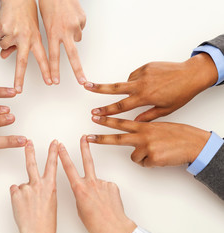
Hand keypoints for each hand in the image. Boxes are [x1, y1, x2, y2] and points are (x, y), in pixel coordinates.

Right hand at [0, 0, 50, 92]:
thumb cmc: (25, 13)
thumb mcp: (28, 31)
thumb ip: (20, 45)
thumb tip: (6, 55)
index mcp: (36, 39)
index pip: (43, 58)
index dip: (47, 71)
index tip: (50, 82)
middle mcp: (27, 38)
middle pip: (22, 62)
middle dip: (19, 77)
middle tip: (18, 89)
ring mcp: (15, 34)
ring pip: (4, 47)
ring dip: (4, 42)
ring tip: (11, 30)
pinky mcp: (5, 30)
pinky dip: (0, 33)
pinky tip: (6, 24)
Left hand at [10, 140, 57, 232]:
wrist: (38, 232)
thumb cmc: (46, 221)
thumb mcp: (51, 201)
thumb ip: (44, 190)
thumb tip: (35, 186)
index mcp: (51, 186)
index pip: (52, 164)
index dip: (53, 152)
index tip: (54, 143)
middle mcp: (39, 184)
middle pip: (32, 164)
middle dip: (30, 151)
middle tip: (28, 142)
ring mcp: (26, 188)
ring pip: (22, 185)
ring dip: (24, 193)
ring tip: (28, 205)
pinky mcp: (16, 193)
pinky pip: (15, 191)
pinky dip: (17, 198)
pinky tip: (22, 206)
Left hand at [39, 0, 86, 84]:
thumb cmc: (48, 3)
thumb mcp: (44, 22)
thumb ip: (52, 36)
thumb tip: (61, 46)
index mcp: (52, 33)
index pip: (53, 56)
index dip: (54, 70)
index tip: (55, 81)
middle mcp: (65, 31)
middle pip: (72, 56)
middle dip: (78, 71)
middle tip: (82, 82)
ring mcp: (75, 25)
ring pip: (76, 38)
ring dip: (72, 35)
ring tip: (65, 22)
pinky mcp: (82, 20)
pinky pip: (80, 27)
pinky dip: (76, 25)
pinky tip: (71, 17)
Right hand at [58, 136, 136, 232]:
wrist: (113, 228)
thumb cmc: (96, 223)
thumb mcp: (80, 208)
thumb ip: (80, 195)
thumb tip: (83, 190)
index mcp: (79, 189)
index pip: (69, 168)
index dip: (63, 156)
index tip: (60, 147)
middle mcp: (91, 183)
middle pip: (86, 161)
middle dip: (84, 148)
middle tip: (83, 138)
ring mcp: (103, 183)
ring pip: (97, 182)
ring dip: (96, 189)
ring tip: (99, 202)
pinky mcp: (112, 186)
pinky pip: (106, 187)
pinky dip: (105, 194)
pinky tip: (107, 202)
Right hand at [85, 53, 217, 121]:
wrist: (192, 74)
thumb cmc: (181, 93)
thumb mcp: (165, 109)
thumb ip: (147, 115)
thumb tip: (135, 121)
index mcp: (145, 97)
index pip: (121, 106)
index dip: (106, 111)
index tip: (95, 113)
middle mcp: (141, 84)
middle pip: (115, 87)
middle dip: (99, 88)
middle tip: (86, 86)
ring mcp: (143, 73)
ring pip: (127, 82)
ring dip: (127, 88)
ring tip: (145, 91)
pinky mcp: (146, 66)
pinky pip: (135, 75)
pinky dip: (137, 81)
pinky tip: (147, 84)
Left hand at [87, 116, 210, 166]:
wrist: (192, 143)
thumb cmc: (176, 135)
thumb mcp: (157, 126)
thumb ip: (143, 127)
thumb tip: (132, 129)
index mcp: (143, 126)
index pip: (121, 122)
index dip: (107, 120)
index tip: (95, 117)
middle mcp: (142, 135)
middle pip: (117, 138)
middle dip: (101, 138)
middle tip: (88, 137)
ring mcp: (146, 147)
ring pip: (134, 157)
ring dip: (143, 157)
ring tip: (157, 152)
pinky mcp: (152, 158)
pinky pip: (144, 164)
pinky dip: (151, 163)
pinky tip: (161, 157)